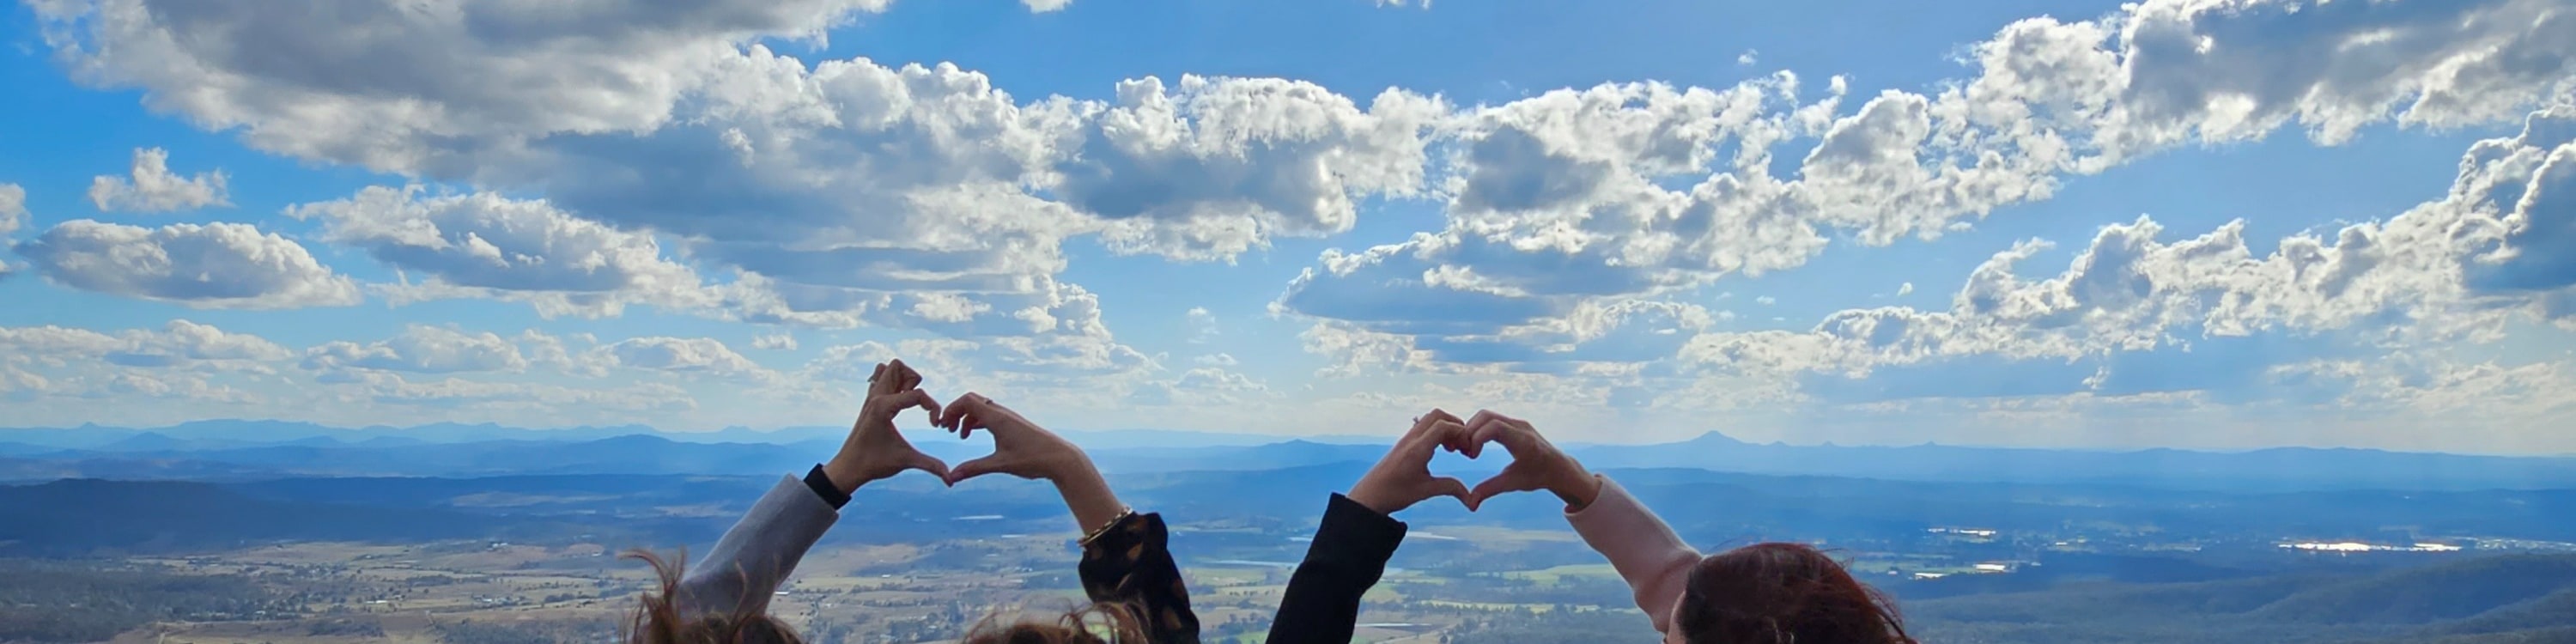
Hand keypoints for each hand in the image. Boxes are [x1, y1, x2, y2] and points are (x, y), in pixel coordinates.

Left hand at [821, 359, 949, 493]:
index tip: (936, 425)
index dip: (932, 407)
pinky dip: (893, 383)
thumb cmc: (874, 464)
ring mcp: (870, 397)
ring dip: (903, 379)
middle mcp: (875, 396)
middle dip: (914, 381)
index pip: (917, 393)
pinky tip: (899, 403)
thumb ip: (930, 466)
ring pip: (888, 368)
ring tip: (908, 400)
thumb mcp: (905, 461)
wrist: (848, 468)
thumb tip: (951, 479)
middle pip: (898, 367)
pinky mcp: (869, 401)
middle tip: (917, 403)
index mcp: (883, 406)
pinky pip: (880, 378)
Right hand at [936, 392, 1126, 533]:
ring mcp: (1009, 417)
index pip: (967, 401)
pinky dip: (978, 421)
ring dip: (967, 417)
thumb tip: (951, 477)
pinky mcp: (1014, 424)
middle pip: (972, 400)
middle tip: (947, 429)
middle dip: (956, 412)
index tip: (942, 426)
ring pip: (981, 407)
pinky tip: (973, 434)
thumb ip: (974, 468)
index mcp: (997, 418)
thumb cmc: (1032, 459)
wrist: (1060, 458)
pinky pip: (990, 415)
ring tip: (959, 435)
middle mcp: (1002, 413)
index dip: (951, 409)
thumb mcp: (1000, 464)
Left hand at [1345, 409, 1474, 514]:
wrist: (1369, 496)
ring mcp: (1406, 439)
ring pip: (1430, 419)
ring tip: (1453, 448)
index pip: (1443, 426)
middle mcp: (1411, 439)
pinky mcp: (1404, 443)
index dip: (1461, 433)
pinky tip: (1440, 450)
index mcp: (1417, 449)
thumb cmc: (1394, 494)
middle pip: (1437, 415)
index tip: (1467, 449)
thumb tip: (1471, 498)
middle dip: (1455, 425)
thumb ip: (1450, 488)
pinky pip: (1423, 427)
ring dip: (1446, 427)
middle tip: (1463, 444)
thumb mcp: (1425, 491)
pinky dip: (1436, 432)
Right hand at [1462, 409, 1600, 510]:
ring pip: (1487, 415)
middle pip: (1486, 416)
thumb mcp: (1512, 484)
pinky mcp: (1514, 422)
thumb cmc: (1537, 477)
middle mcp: (1520, 427)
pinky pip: (1491, 418)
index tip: (1472, 456)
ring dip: (1473, 429)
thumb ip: (1490, 489)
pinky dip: (1480, 428)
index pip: (1493, 427)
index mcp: (1522, 441)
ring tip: (1470, 450)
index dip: (1476, 438)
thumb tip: (1470, 503)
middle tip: (1465, 451)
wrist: (1557, 468)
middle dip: (1469, 431)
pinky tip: (1477, 446)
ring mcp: (1518, 422)